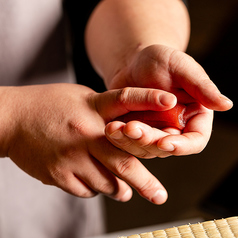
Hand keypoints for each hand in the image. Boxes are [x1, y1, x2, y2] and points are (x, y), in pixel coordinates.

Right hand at [6, 84, 176, 203]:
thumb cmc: (50, 106)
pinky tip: (95, 180)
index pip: (125, 99)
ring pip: (107, 184)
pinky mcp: (59, 175)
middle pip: (123, 162)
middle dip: (146, 182)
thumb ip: (106, 113)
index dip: (150, 98)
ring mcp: (71, 157)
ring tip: (126, 189)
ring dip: (120, 188)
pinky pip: (87, 191)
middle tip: (160, 197)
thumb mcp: (81, 99)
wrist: (13, 119)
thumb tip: (128, 131)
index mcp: (92, 108)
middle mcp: (85, 134)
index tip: (172, 102)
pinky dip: (96, 189)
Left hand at [106, 45, 232, 155]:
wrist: (135, 63)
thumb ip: (202, 86)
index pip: (194, 141)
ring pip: (144, 148)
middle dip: (148, 141)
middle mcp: (175, 129)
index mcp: (193, 117)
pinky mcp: (135, 132)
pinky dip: (119, 138)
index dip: (182, 146)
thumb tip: (226, 104)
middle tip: (131, 128)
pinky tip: (109, 128)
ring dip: (130, 141)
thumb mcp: (182, 67)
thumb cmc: (160, 60)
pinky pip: (128, 142)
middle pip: (165, 147)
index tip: (165, 142)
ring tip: (115, 127)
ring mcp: (153, 132)